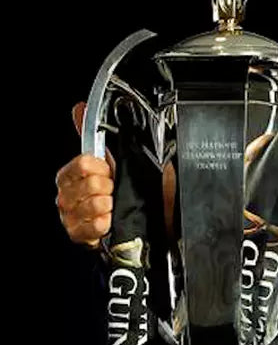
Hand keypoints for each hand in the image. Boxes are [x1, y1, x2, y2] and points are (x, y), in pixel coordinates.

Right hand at [56, 102, 115, 247]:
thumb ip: (94, 134)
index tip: (110, 171)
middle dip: (109, 187)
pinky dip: (107, 224)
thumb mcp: (115, 159)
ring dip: (110, 205)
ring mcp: (71, 216)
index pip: (83, 163)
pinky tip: (110, 221)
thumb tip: (79, 108)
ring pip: (93, 206)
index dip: (102, 167)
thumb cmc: (126, 189)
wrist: (144, 219)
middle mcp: (67, 195)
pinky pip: (95, 227)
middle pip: (90, 184)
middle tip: (115, 190)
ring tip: (114, 206)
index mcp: (71, 173)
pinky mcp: (78, 236)